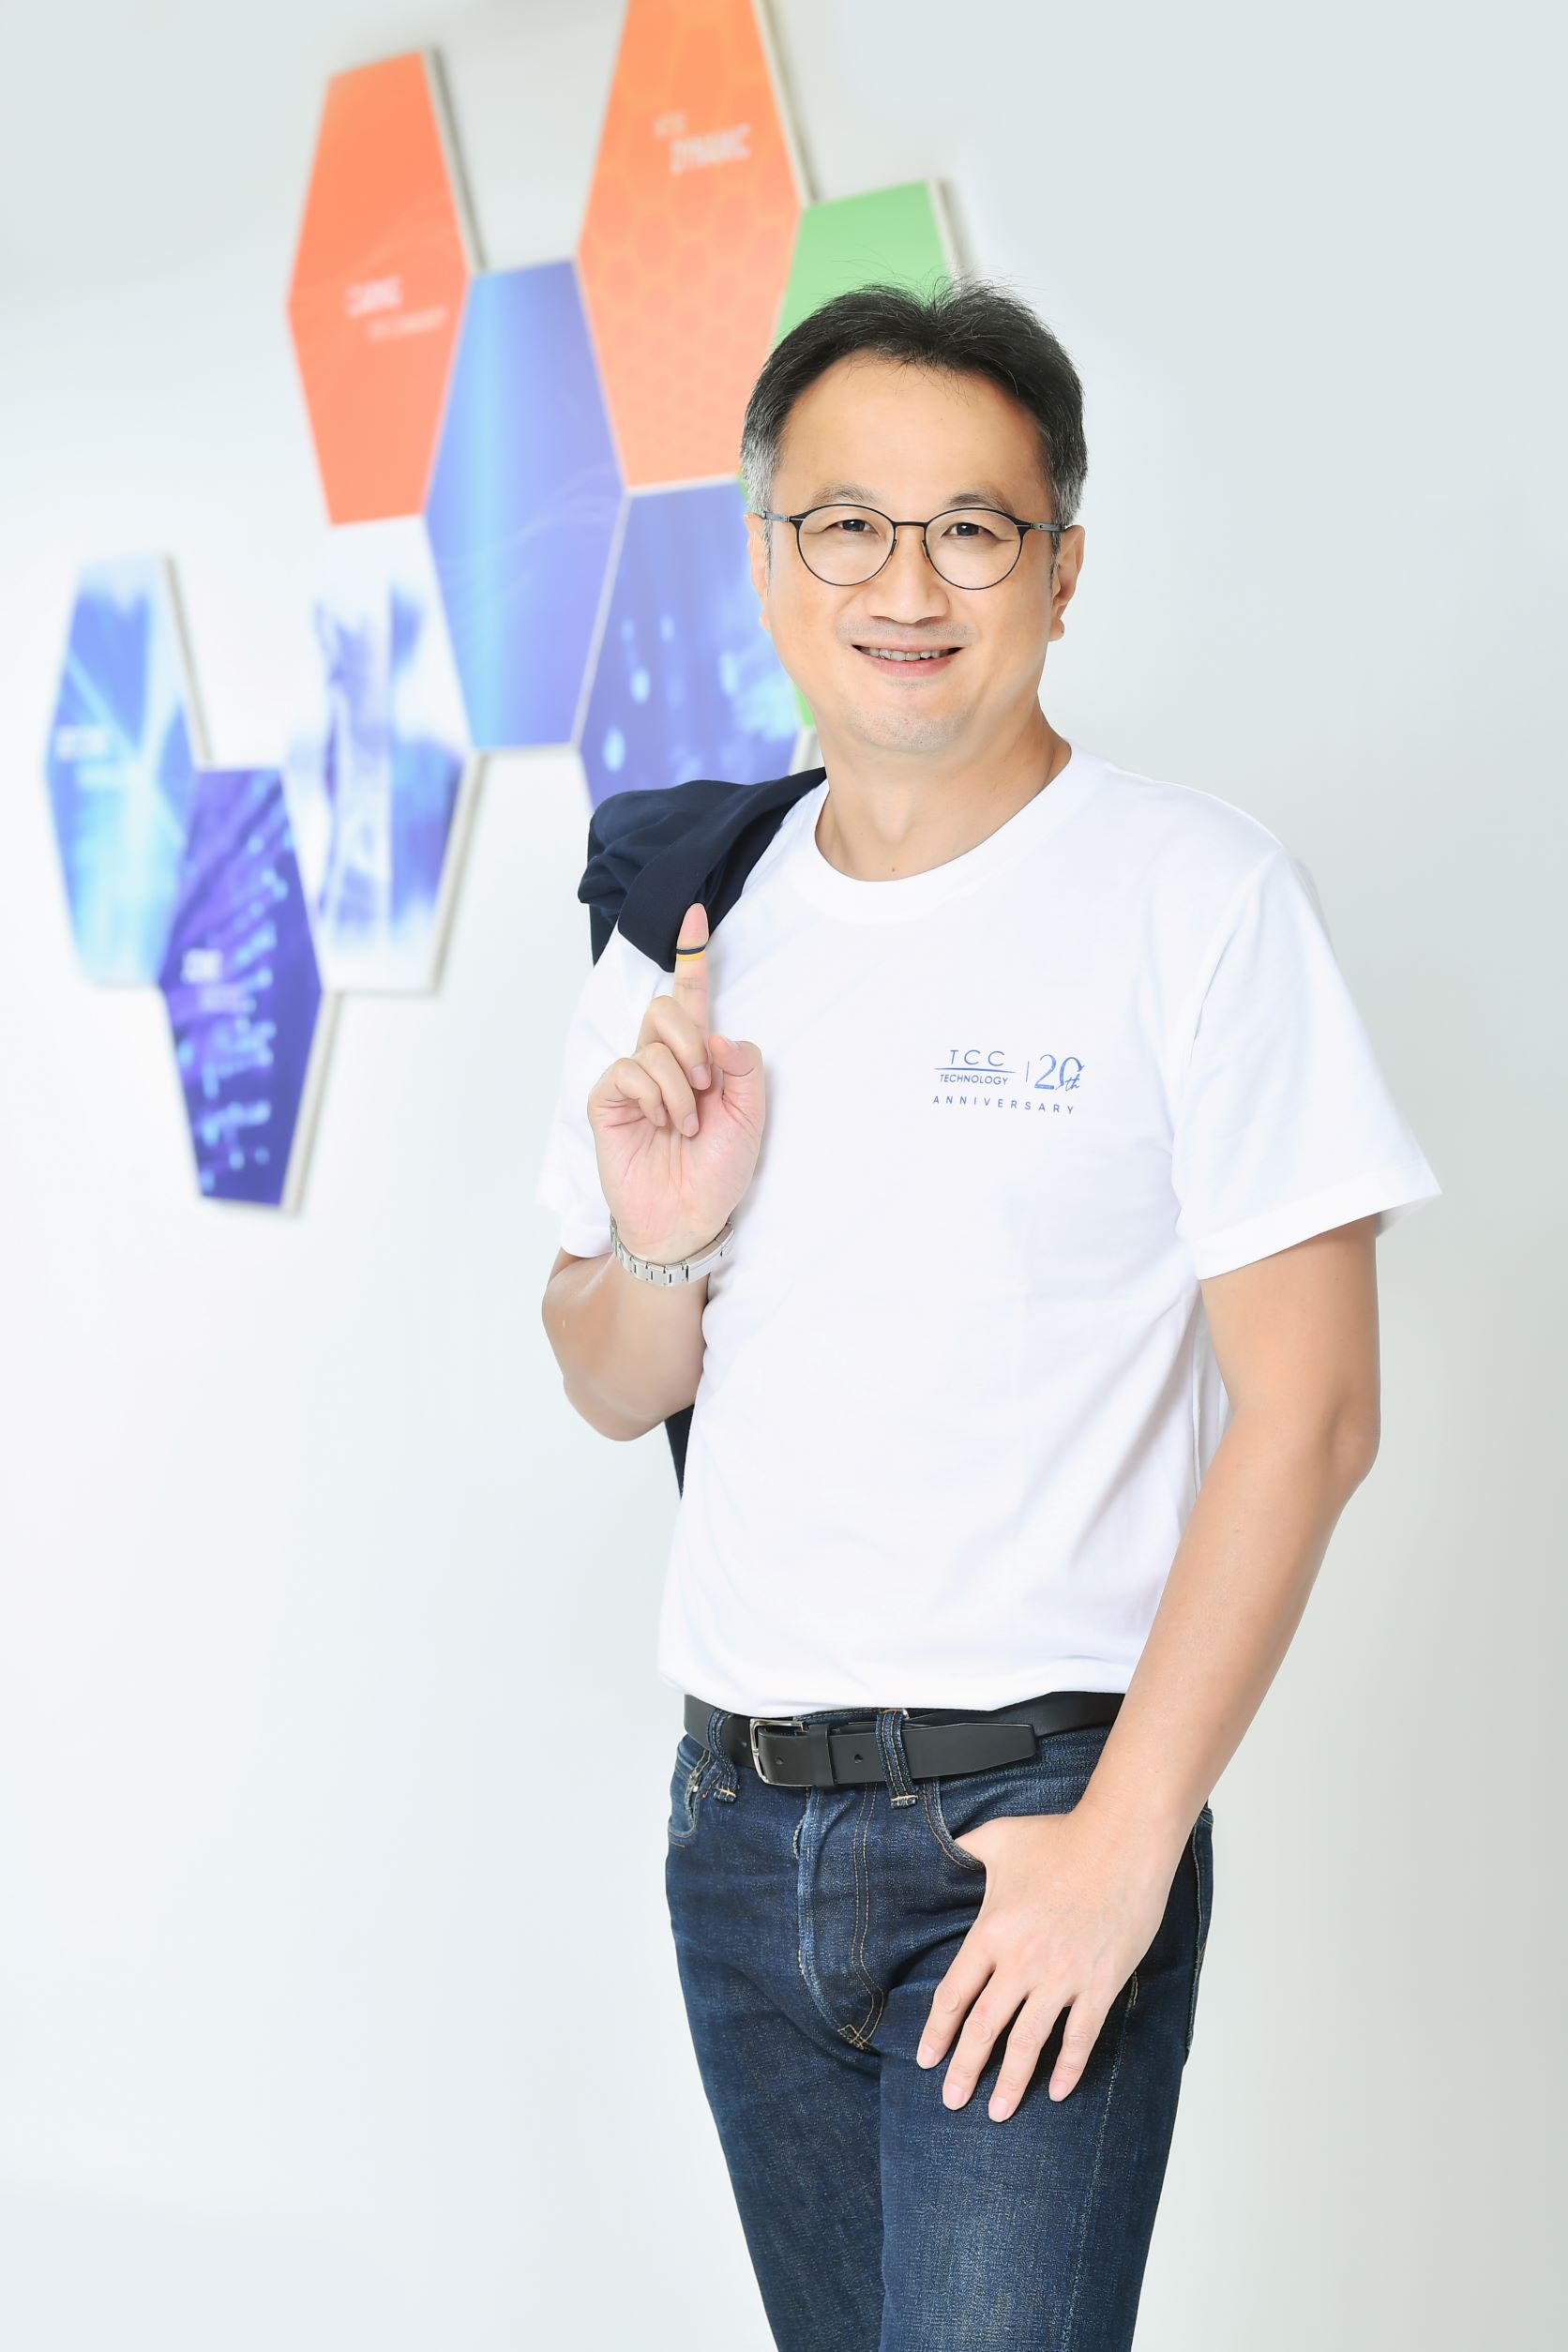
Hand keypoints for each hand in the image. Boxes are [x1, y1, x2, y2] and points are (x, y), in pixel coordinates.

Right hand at [588, 900, 766, 1262]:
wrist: (688, 1217)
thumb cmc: (718, 1170)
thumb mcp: (751, 1116)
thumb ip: (743, 1066)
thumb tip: (716, 1034)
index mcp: (700, 1058)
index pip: (692, 997)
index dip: (692, 955)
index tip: (695, 913)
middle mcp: (664, 1061)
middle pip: (667, 1008)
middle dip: (693, 1041)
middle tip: (706, 1085)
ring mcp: (634, 1080)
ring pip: (653, 1043)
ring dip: (680, 1084)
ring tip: (687, 1124)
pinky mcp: (608, 1100)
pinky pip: (628, 1070)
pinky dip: (654, 1095)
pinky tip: (663, 1123)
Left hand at [915, 1803, 1181, 2116]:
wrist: (1122, 1842)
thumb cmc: (1060, 1837)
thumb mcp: (1000, 1837)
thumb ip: (966, 1849)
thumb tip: (942, 1844)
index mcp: (992, 1931)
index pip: (955, 1994)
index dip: (938, 2032)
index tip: (927, 2060)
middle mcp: (1022, 1961)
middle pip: (985, 2027)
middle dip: (965, 2069)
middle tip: (951, 2101)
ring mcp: (1063, 1977)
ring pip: (1028, 2042)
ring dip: (1011, 2082)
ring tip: (998, 2112)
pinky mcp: (1100, 1984)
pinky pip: (1079, 2037)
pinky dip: (1068, 2068)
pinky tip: (1057, 2092)